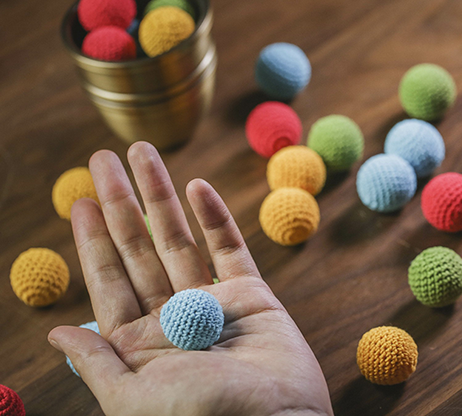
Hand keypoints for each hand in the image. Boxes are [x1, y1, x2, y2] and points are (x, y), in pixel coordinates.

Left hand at [48, 142, 332, 415]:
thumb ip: (97, 362)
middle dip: (121, 203)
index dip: (92, 240)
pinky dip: (215, 217)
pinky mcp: (252, 295)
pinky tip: (196, 186)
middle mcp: (172, 319)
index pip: (108, 280)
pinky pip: (230, 248)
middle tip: (104, 159)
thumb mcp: (131, 400)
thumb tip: (55, 334)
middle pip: (140, 249)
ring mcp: (213, 303)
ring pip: (181, 239)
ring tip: (144, 154)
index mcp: (139, 345)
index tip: (81, 201)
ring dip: (162, 196)